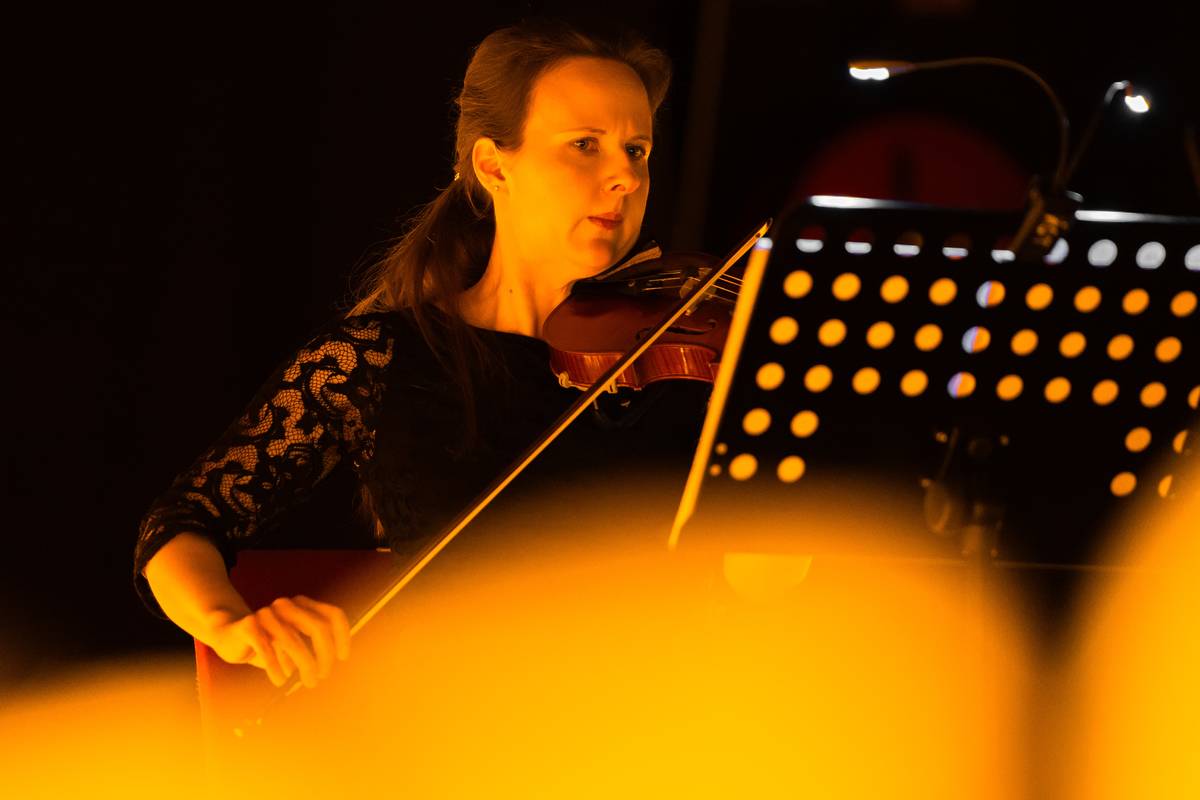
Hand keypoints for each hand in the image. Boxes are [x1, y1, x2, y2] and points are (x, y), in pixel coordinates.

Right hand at [207, 596, 350, 688]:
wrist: (226, 634)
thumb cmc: (267, 643)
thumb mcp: (293, 643)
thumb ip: (312, 646)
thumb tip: (331, 662)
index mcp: (302, 605)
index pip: (333, 614)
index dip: (343, 636)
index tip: (343, 658)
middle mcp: (287, 606)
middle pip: (318, 627)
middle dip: (325, 655)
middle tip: (322, 676)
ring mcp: (267, 614)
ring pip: (293, 641)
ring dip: (304, 665)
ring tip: (308, 682)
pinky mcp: (248, 625)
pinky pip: (267, 648)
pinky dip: (276, 667)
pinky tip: (280, 679)